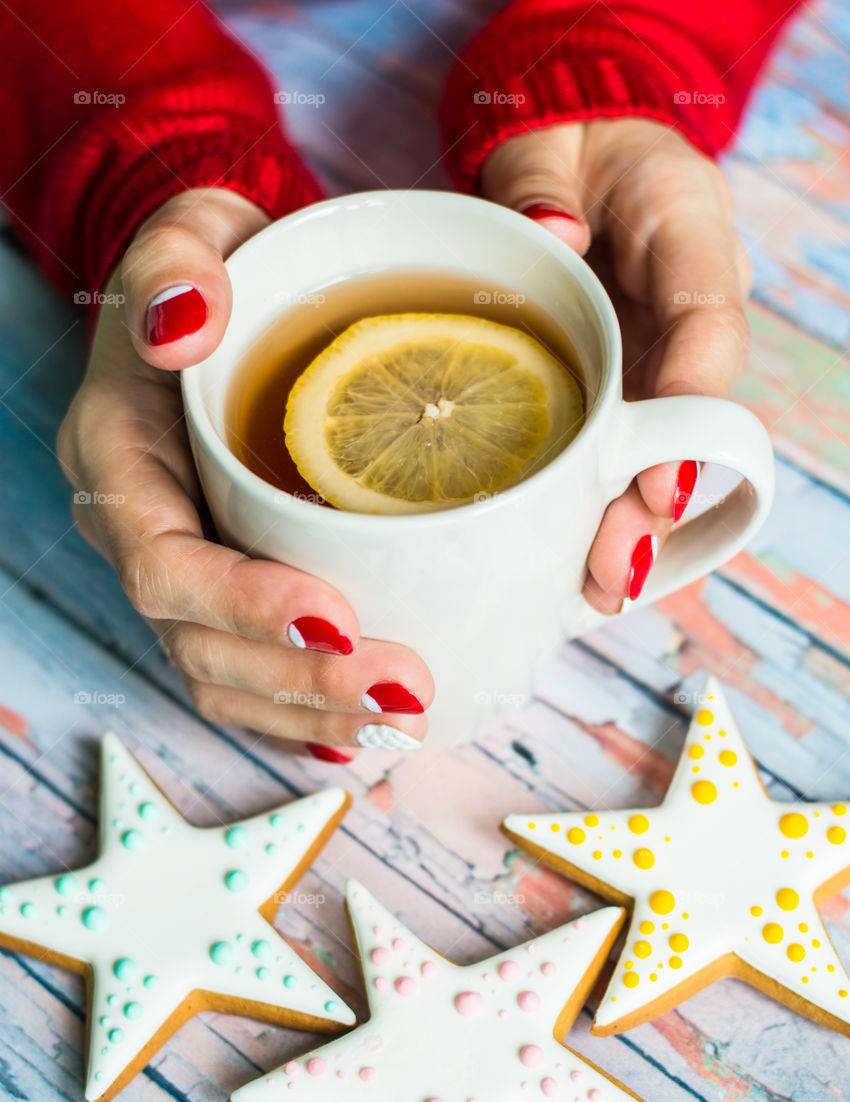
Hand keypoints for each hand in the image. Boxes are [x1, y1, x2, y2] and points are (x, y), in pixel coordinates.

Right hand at [57, 188, 431, 758]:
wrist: (229, 302)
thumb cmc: (221, 270)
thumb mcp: (195, 232)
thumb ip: (179, 262)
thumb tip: (185, 324)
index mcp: (118, 456)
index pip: (162, 560)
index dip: (243, 603)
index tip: (338, 616)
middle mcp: (138, 528)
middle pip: (198, 642)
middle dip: (300, 681)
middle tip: (405, 690)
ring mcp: (181, 567)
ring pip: (224, 677)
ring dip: (311, 715)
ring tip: (405, 723)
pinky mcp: (223, 591)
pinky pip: (248, 676)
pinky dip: (303, 714)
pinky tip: (367, 732)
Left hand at [482, 118, 751, 612]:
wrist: (572, 163)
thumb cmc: (565, 149)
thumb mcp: (549, 140)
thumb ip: (540, 180)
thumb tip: (550, 232)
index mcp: (688, 229)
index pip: (706, 322)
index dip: (689, 405)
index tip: (662, 482)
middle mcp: (687, 307)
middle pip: (690, 415)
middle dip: (656, 500)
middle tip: (615, 565)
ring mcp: (657, 355)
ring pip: (660, 447)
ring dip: (631, 524)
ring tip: (597, 588)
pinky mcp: (621, 389)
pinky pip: (620, 451)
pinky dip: (601, 507)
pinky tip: (574, 565)